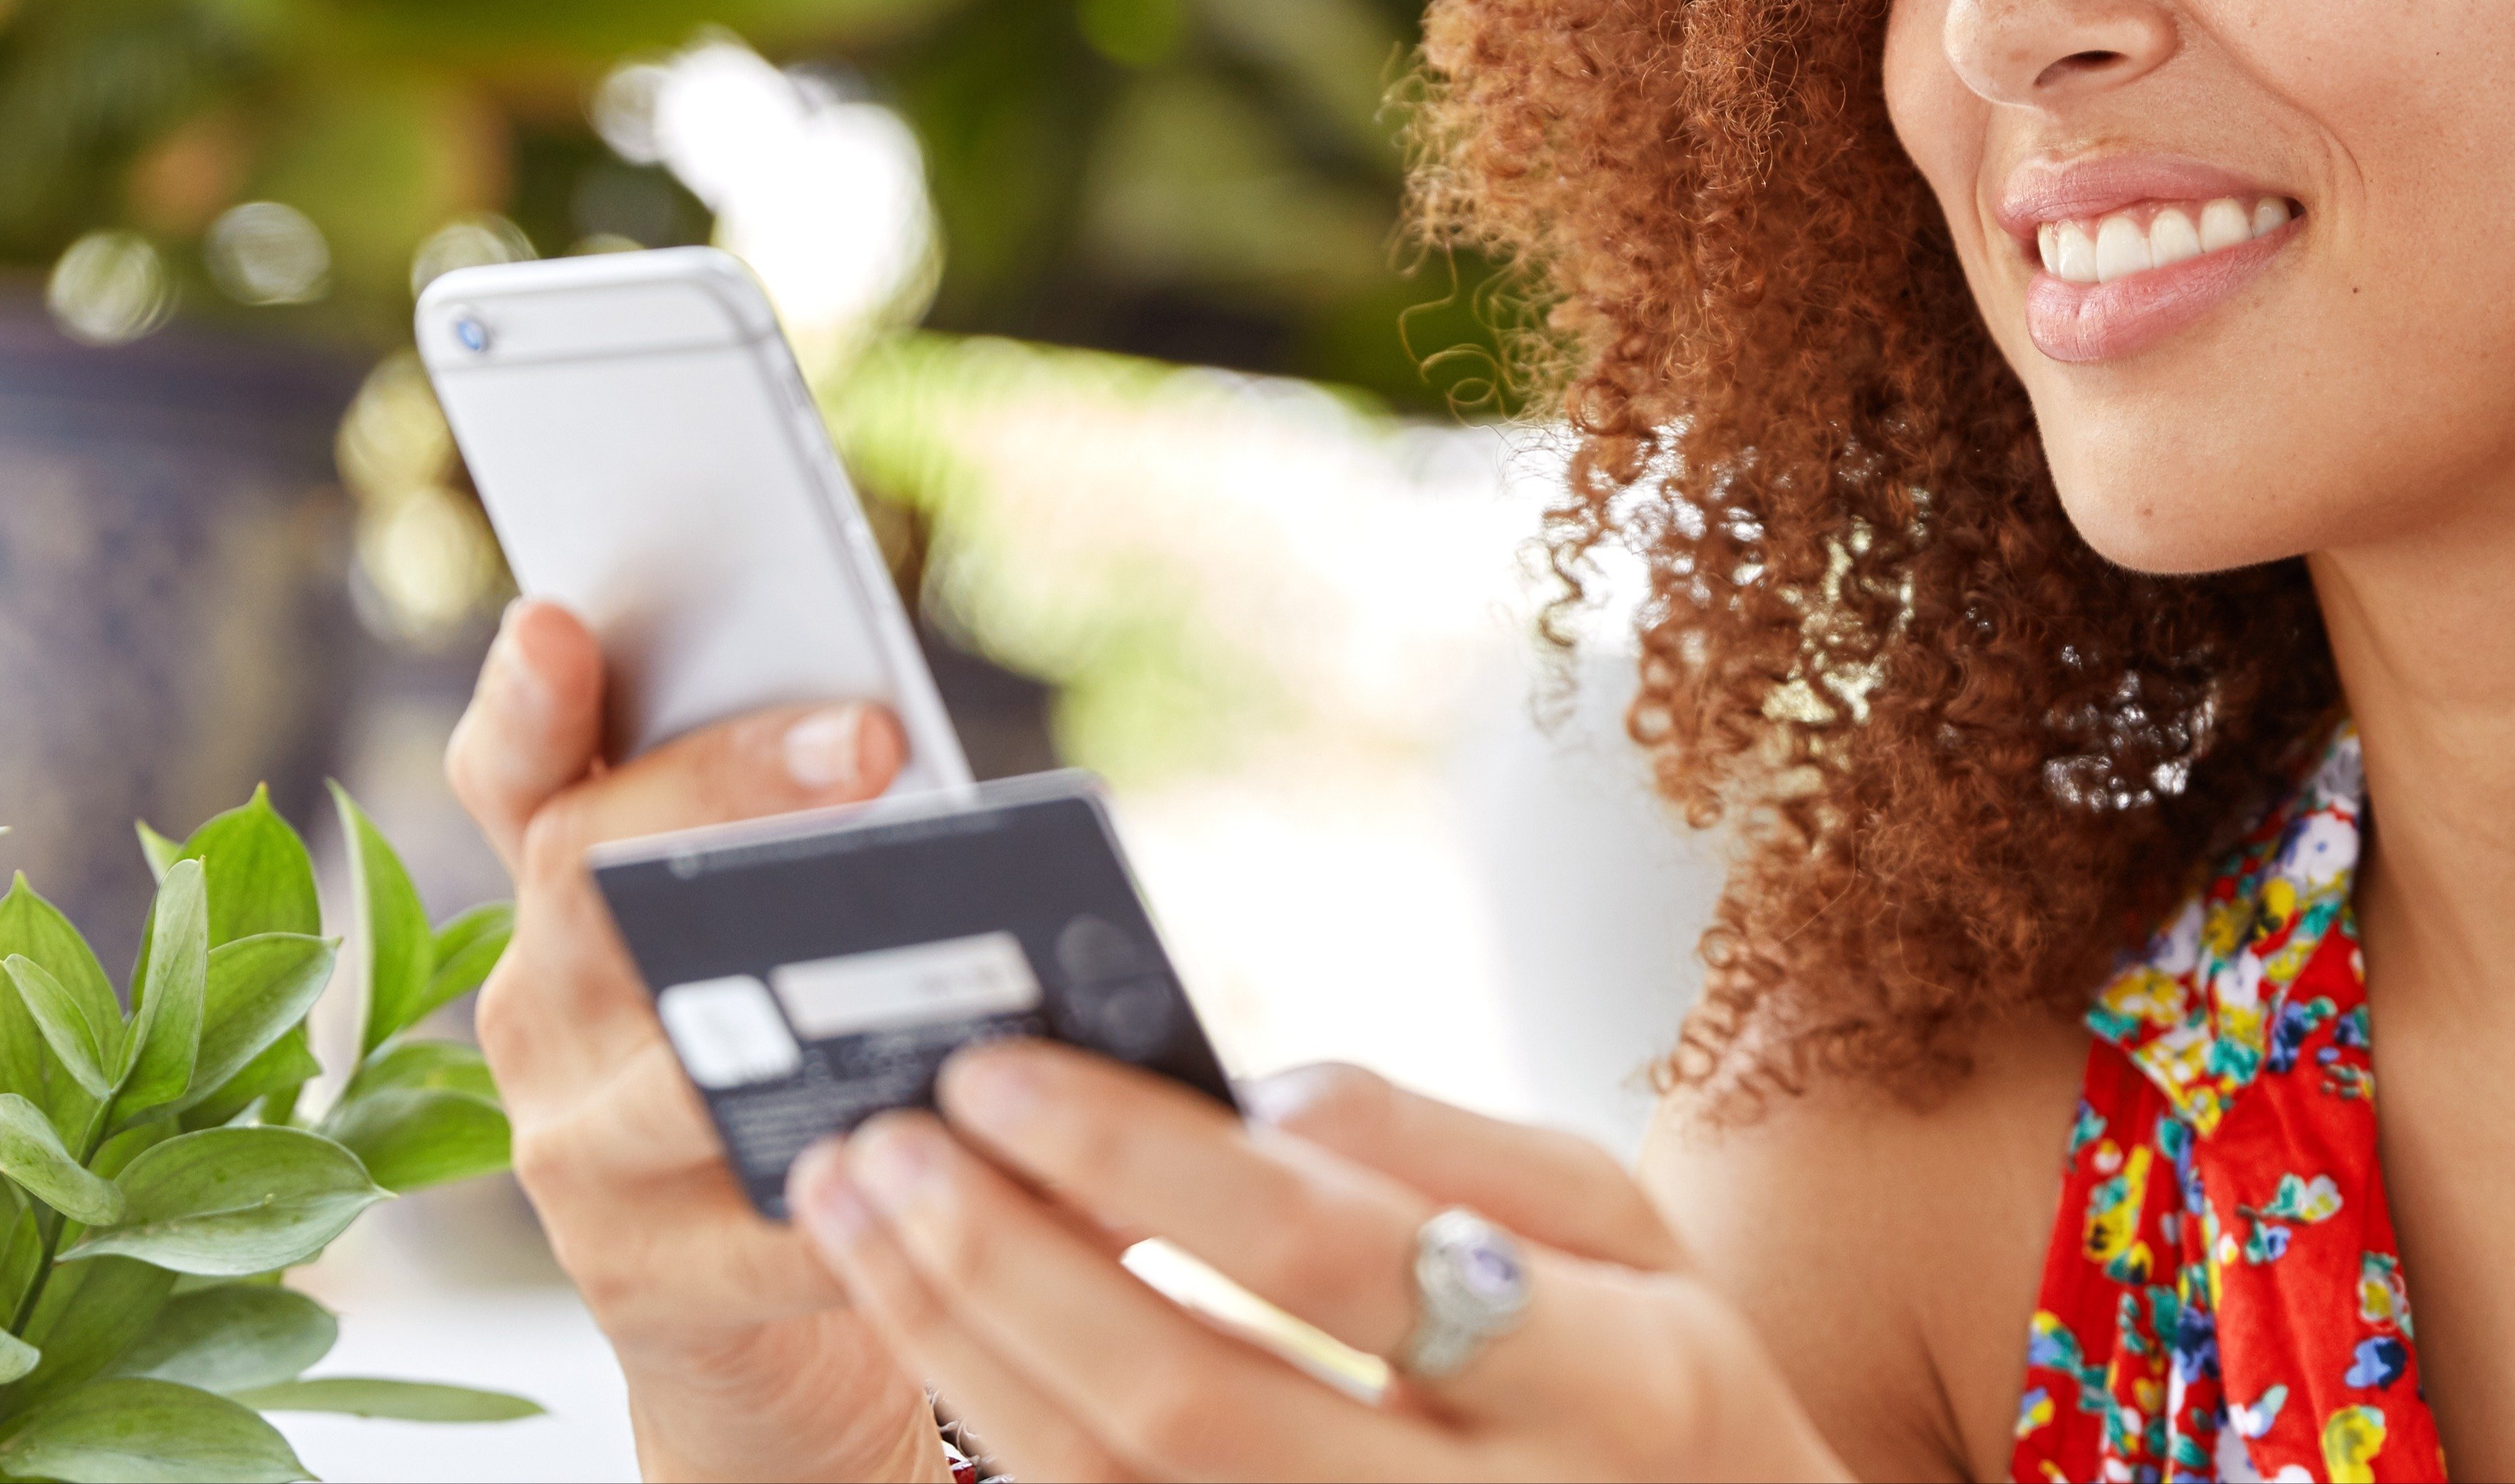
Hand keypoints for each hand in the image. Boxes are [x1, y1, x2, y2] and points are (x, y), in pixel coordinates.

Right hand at [446, 597, 947, 1483]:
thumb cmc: (809, 1095)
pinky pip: (753, 1226)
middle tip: (870, 738)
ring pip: (664, 1060)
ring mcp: (570, 1149)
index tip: (559, 619)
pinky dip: (856, 1190)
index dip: (527, 701)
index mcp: (572, 906)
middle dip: (725, 795)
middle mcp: (541, 1012)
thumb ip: (814, 862)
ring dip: (801, 1014)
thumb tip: (925, 760)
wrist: (786, 1347)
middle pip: (591, 877)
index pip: (516, 778)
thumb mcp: (783, 956)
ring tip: (931, 962)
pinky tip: (950, 1161)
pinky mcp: (637, 1280)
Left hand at [791, 1046, 1851, 1481]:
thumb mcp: (1628, 1235)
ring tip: (860, 1223)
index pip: (1333, 1252)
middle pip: (1191, 1403)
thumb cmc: (1655, 1391)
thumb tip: (1248, 1090)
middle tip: (876, 1144)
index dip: (1143, 1155)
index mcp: (1614, 1380)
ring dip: (961, 1355)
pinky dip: (1012, 1451)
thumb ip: (1446, 1148)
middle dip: (1002, 1264)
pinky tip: (939, 1350)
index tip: (997, 1069)